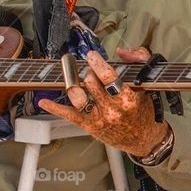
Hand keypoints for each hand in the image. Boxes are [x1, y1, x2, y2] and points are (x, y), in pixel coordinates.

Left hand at [37, 46, 168, 157]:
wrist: (143, 139)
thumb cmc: (142, 110)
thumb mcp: (146, 84)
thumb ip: (138, 60)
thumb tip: (121, 51)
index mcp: (127, 98)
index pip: (108, 76)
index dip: (96, 63)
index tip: (91, 55)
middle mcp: (112, 109)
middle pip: (90, 83)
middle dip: (89, 73)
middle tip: (91, 72)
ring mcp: (99, 119)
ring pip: (78, 97)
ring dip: (74, 85)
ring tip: (77, 80)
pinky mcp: (89, 126)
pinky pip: (69, 115)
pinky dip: (54, 108)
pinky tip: (44, 102)